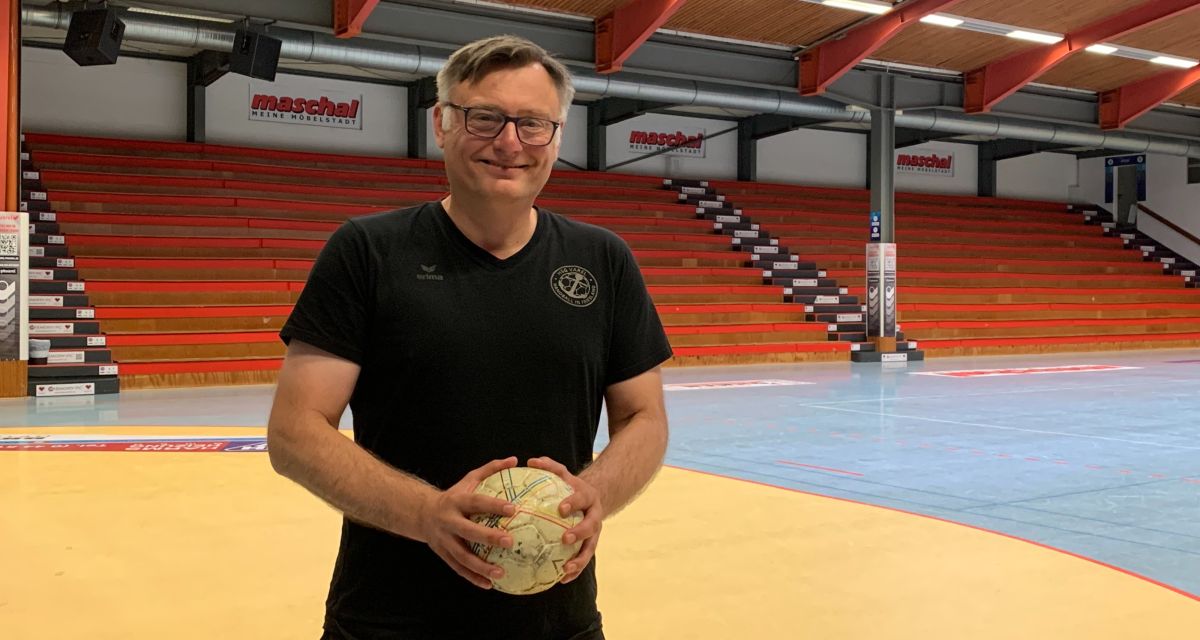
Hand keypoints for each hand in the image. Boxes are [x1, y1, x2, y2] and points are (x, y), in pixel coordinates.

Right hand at [418, 456, 518, 588]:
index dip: (493, 505)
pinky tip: (489, 585)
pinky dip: (473, 578)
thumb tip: (515, 459)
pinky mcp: (443, 554)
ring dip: (481, 566)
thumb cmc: (454, 496)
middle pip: (468, 531)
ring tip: (501, 573)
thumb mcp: (468, 479)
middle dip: (488, 537)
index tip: (513, 508)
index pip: (476, 502)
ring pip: (462, 556)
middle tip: (510, 542)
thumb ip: (491, 469)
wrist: (422, 513)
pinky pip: (458, 569)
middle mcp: (448, 521)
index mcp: (456, 502)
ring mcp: (444, 540)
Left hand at [527, 456, 603, 584]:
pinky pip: (583, 560)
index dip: (573, 503)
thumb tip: (531, 461)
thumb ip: (549, 466)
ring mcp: (595, 534)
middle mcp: (595, 516)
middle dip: (580, 533)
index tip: (561, 508)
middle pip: (591, 526)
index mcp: (588, 498)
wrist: (592, 500)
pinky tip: (561, 580)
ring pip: (590, 548)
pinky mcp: (591, 546)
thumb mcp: (563, 475)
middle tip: (565, 538)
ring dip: (579, 560)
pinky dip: (575, 571)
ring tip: (565, 570)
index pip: (581, 499)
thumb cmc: (571, 487)